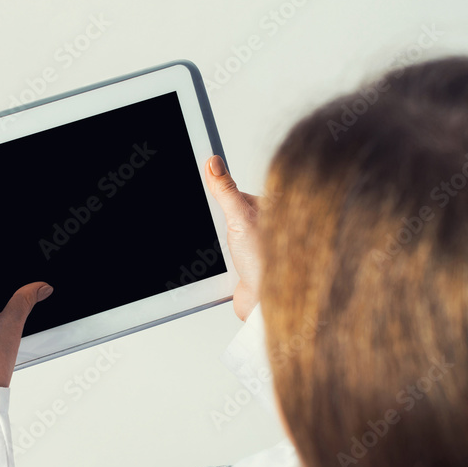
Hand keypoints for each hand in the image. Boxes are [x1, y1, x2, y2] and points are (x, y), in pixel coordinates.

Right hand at [205, 155, 261, 320]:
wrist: (266, 304)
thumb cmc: (268, 263)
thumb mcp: (241, 218)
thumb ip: (226, 190)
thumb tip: (213, 162)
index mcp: (267, 207)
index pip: (234, 190)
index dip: (215, 190)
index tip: (200, 189)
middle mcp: (262, 224)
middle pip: (224, 212)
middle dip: (213, 219)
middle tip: (214, 227)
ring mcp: (252, 244)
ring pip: (221, 233)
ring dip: (214, 241)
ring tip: (219, 248)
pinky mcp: (243, 263)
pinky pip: (221, 254)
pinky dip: (215, 258)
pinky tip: (218, 261)